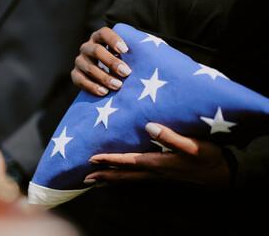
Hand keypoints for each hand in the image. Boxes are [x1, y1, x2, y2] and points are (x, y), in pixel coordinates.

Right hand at [71, 27, 131, 95]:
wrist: (106, 80)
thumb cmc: (122, 64)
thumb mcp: (127, 55)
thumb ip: (134, 50)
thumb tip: (150, 50)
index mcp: (99, 38)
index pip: (103, 33)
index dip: (113, 40)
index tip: (125, 50)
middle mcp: (87, 47)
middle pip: (96, 51)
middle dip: (112, 62)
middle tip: (127, 73)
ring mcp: (80, 61)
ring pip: (89, 68)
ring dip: (104, 77)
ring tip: (118, 86)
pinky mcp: (75, 75)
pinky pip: (80, 81)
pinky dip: (92, 87)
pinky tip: (104, 92)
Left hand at [84, 123, 230, 187]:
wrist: (222, 174)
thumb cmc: (208, 158)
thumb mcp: (193, 146)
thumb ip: (172, 137)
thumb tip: (150, 126)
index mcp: (159, 163)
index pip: (128, 162)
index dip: (110, 160)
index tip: (92, 159)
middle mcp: (155, 172)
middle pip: (124, 176)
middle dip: (104, 176)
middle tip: (85, 179)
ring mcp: (158, 176)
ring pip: (129, 179)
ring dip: (112, 179)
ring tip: (97, 180)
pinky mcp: (163, 175)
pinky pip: (138, 178)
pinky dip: (125, 178)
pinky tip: (121, 176)